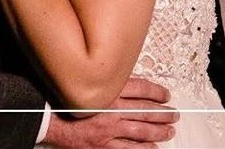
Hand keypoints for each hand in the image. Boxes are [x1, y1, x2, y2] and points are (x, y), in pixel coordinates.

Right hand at [44, 77, 177, 147]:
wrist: (49, 117)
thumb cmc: (68, 97)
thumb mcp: (90, 81)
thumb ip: (109, 82)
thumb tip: (130, 81)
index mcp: (109, 90)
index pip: (141, 89)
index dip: (157, 92)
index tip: (166, 94)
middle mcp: (112, 109)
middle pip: (145, 110)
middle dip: (163, 113)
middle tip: (174, 113)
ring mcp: (109, 129)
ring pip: (141, 131)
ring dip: (158, 131)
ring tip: (169, 130)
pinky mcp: (104, 146)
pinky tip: (153, 147)